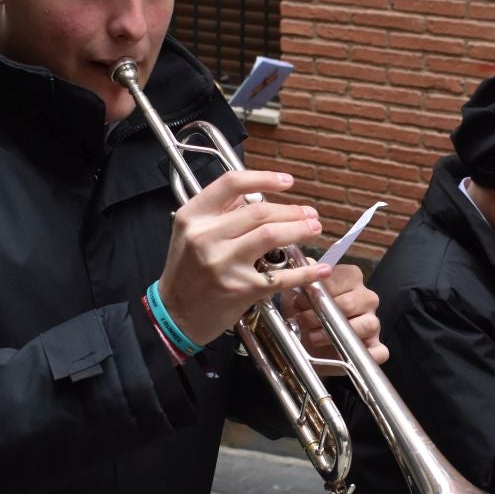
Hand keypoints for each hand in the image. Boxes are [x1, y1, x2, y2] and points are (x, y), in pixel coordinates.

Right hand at [156, 170, 329, 346]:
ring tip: (314, 229)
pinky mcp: (240, 289)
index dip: (264, 178)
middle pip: (259, 211)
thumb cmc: (186, 272)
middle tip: (310, 213)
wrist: (175, 314)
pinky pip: (281, 277)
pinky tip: (319, 269)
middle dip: (292, 210)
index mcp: (194, 217)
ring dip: (300, 229)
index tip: (287, 182)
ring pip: (271, 235)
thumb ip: (219, 212)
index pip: (231, 183)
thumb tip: (254, 195)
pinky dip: (305, 272)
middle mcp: (206, 237)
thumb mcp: (190, 233)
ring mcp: (223, 263)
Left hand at [282, 262, 386, 367]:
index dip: (317, 290)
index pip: (340, 278)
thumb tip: (309, 265)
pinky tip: (345, 356)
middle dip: (321, 313)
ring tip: (313, 337)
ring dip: (335, 333)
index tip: (298, 300)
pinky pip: (380, 351)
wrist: (304, 343)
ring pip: (367, 324)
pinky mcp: (376, 347)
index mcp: (352, 278)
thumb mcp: (297, 291)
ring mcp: (373, 322)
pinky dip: (366, 355)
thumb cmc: (304, 312)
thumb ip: (303, 274)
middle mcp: (367, 298)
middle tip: (301, 319)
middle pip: (350, 303)